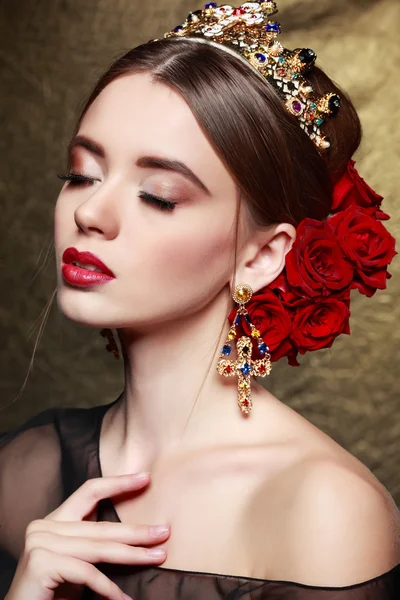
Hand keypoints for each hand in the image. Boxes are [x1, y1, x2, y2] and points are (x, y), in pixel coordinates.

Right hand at [6, 473, 169, 599]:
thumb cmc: (53, 594)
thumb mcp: (79, 563)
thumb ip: (96, 545)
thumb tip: (140, 536)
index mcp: (55, 521)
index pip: (90, 491)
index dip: (118, 483)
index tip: (145, 477)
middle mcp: (45, 526)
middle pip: (100, 525)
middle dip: (137, 530)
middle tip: (165, 531)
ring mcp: (40, 542)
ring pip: (98, 548)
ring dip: (133, 555)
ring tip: (158, 556)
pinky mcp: (40, 562)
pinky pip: (86, 572)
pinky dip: (108, 588)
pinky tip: (124, 599)